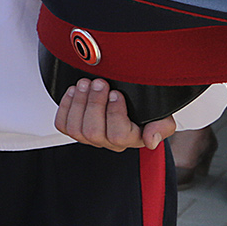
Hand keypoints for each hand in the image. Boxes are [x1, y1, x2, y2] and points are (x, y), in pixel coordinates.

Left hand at [55, 77, 175, 151]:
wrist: (131, 100)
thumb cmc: (147, 109)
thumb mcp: (163, 116)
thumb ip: (161, 127)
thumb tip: (150, 141)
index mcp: (131, 139)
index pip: (118, 136)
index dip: (114, 113)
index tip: (116, 93)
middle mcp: (109, 142)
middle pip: (93, 132)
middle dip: (94, 104)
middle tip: (99, 83)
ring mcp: (91, 137)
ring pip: (77, 129)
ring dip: (78, 102)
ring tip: (85, 84)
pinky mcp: (75, 128)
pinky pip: (63, 125)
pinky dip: (65, 106)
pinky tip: (73, 91)